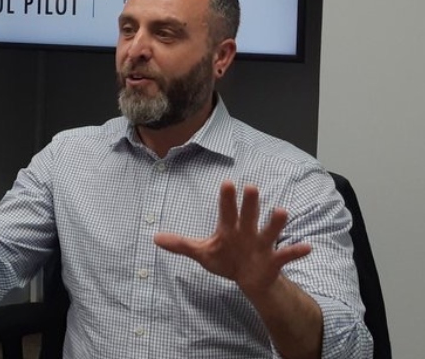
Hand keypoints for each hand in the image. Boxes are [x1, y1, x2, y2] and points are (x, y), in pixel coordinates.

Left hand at [154, 180, 311, 294]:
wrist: (249, 280)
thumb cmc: (226, 259)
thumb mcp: (202, 253)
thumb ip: (181, 244)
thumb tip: (155, 238)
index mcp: (230, 228)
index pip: (226, 211)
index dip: (226, 198)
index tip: (226, 183)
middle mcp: (247, 232)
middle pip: (248, 215)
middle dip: (250, 203)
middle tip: (252, 187)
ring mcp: (262, 245)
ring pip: (270, 231)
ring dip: (276, 222)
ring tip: (282, 211)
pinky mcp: (274, 260)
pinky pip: (286, 255)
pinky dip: (296, 251)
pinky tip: (307, 247)